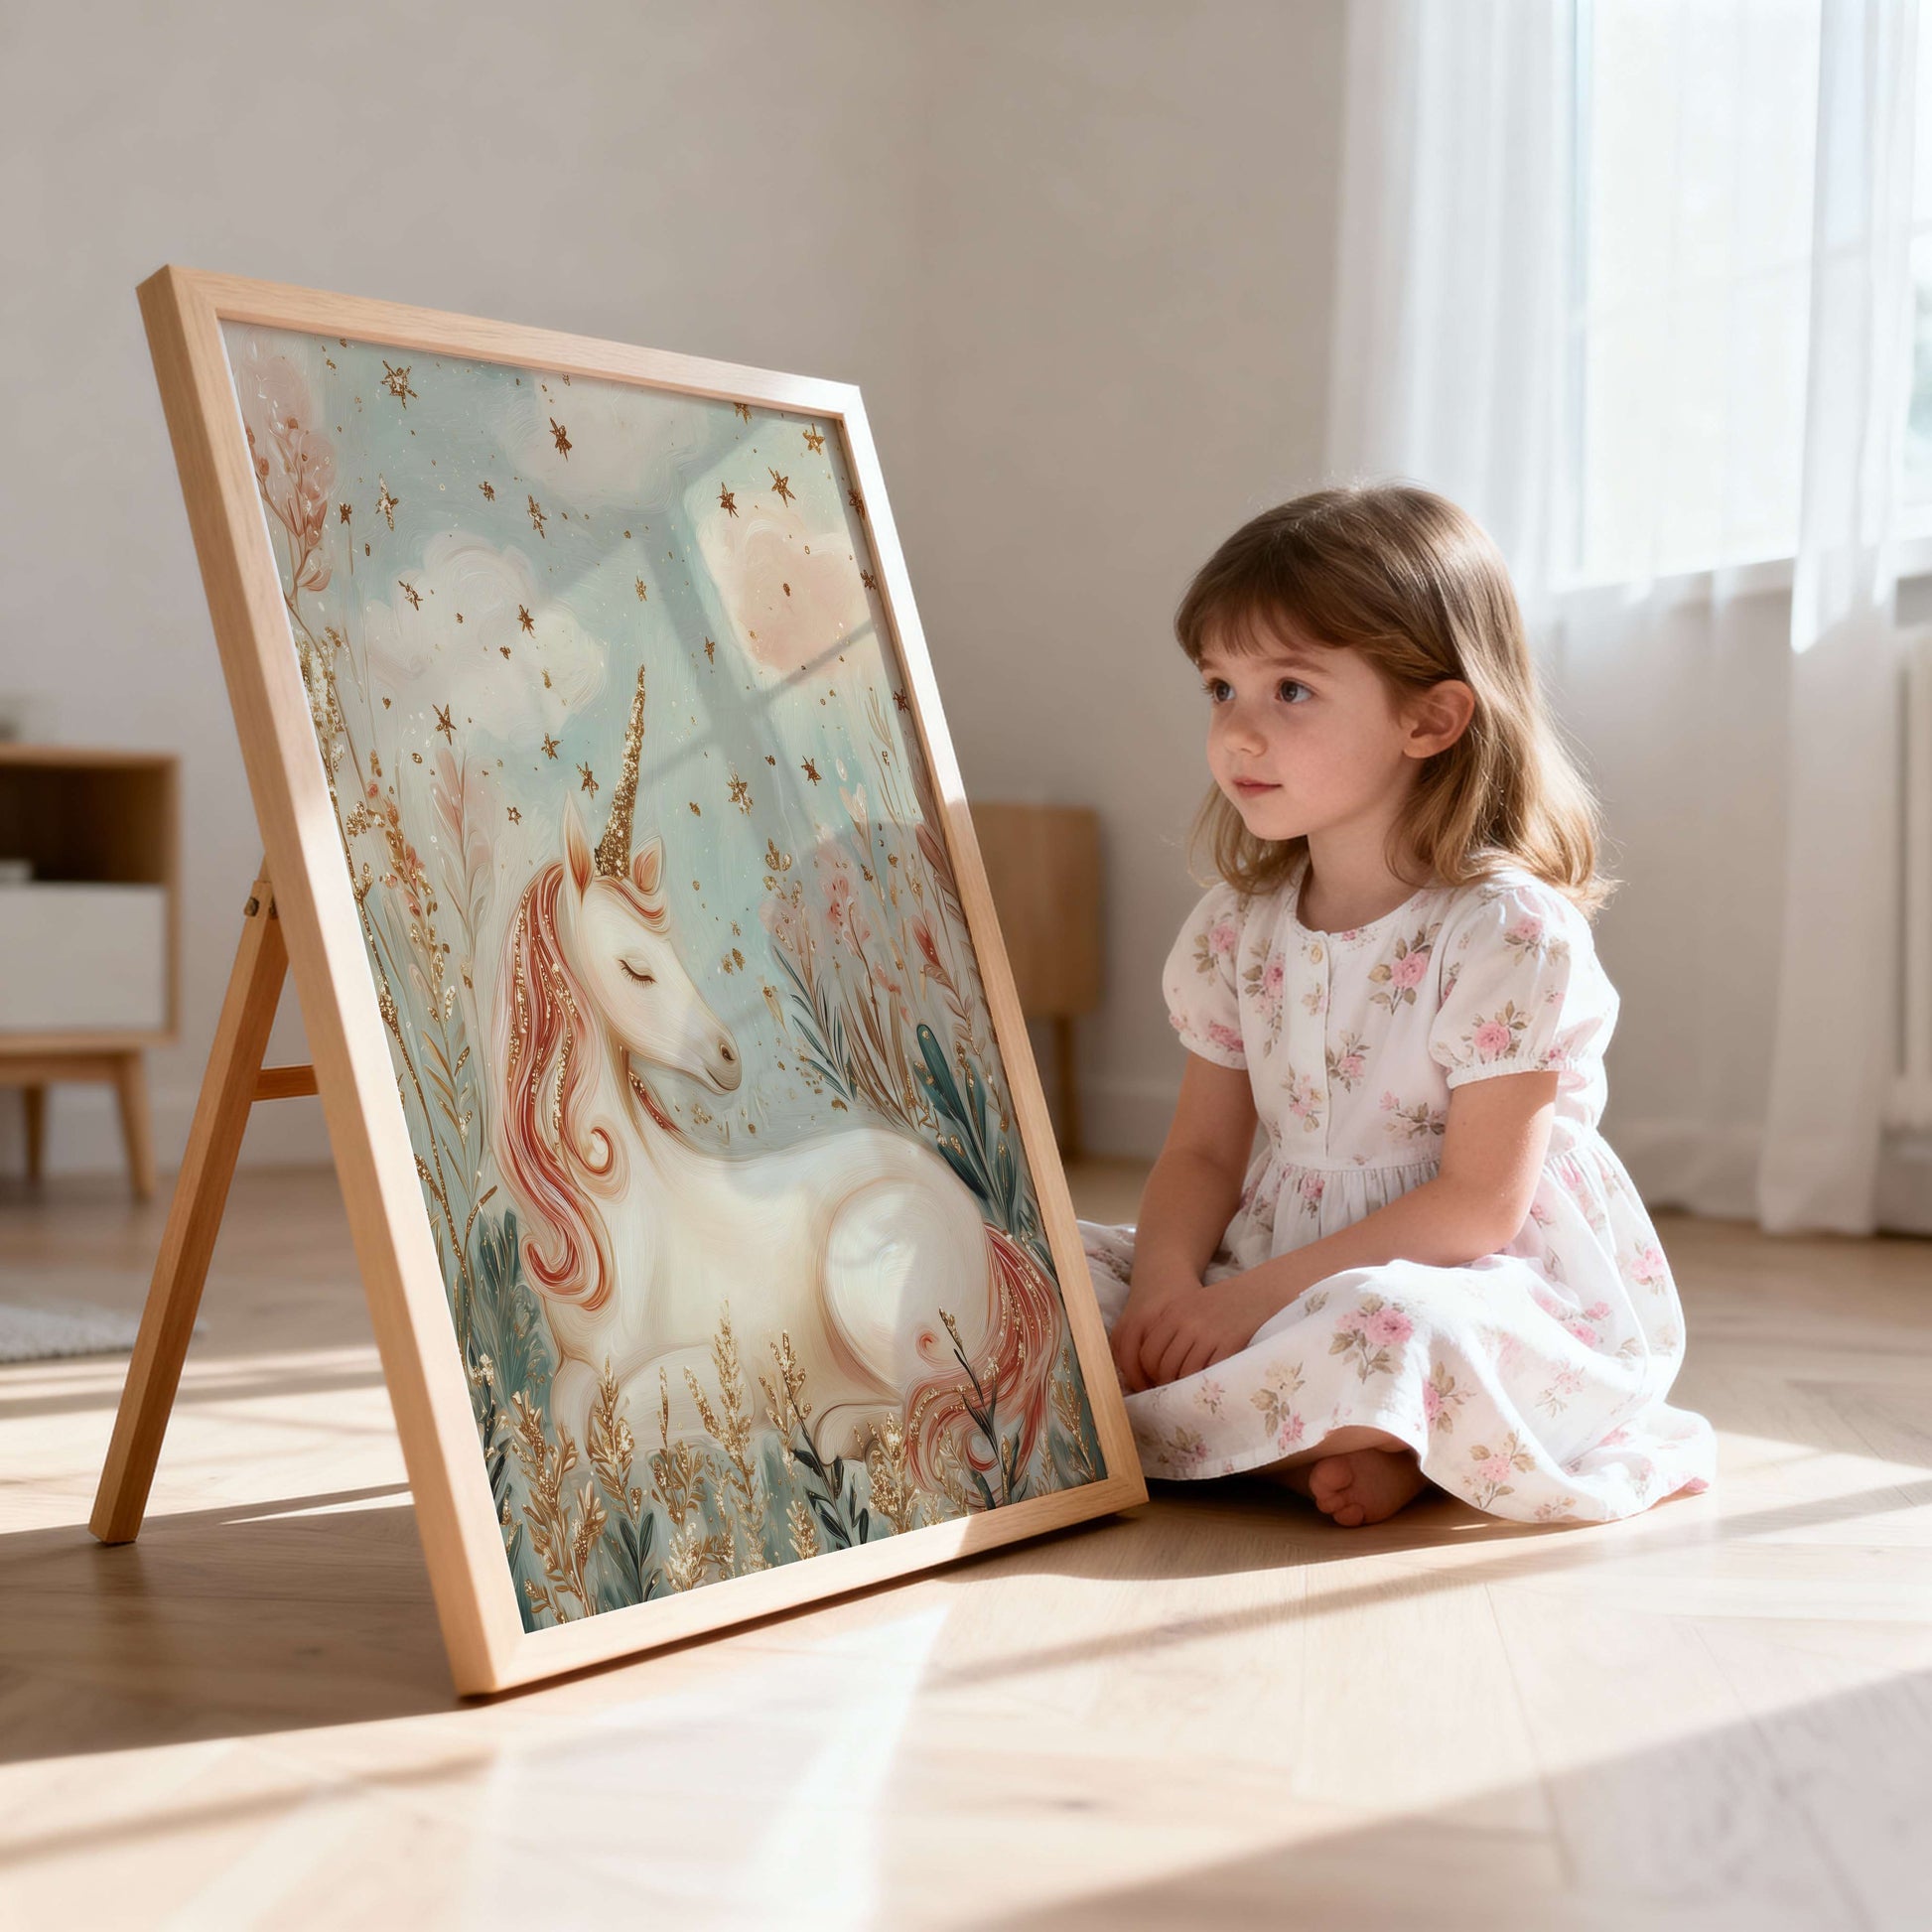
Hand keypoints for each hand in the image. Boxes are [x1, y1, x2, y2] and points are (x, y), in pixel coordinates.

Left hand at [1113, 1275, 1268, 1392]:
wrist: (1258, 1290)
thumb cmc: (1224, 1302)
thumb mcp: (1190, 1307)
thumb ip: (1172, 1330)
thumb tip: (1156, 1367)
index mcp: (1173, 1313)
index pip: (1148, 1353)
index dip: (1150, 1373)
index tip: (1157, 1381)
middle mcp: (1187, 1323)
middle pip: (1165, 1367)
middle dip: (1167, 1384)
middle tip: (1175, 1393)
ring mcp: (1208, 1333)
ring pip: (1186, 1373)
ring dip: (1187, 1388)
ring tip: (1191, 1393)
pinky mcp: (1230, 1343)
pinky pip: (1211, 1372)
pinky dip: (1208, 1383)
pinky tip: (1211, 1386)